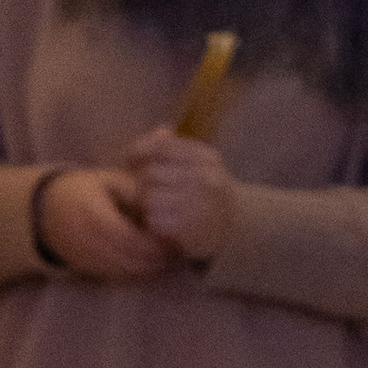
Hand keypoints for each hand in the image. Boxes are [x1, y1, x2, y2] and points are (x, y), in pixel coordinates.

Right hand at [35, 168, 174, 281]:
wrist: (44, 210)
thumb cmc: (81, 190)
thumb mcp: (107, 180)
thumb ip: (135, 191)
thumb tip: (163, 206)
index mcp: (94, 215)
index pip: (129, 237)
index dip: (153, 243)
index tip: (172, 239)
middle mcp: (87, 240)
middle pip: (127, 258)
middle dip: (154, 259)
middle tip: (176, 253)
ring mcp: (83, 257)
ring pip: (121, 271)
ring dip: (145, 269)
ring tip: (165, 260)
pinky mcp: (82, 268)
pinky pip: (111, 276)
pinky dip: (132, 274)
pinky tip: (146, 266)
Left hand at [122, 128, 237, 265]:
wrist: (237, 223)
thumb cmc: (207, 189)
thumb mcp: (198, 161)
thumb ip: (172, 146)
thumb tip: (150, 137)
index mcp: (207, 157)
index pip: (162, 147)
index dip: (139, 152)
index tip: (131, 161)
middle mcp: (206, 178)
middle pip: (150, 174)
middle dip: (142, 182)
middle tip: (148, 190)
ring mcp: (200, 204)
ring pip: (148, 198)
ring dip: (146, 204)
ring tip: (157, 207)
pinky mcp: (191, 229)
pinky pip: (153, 220)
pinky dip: (153, 222)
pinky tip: (164, 222)